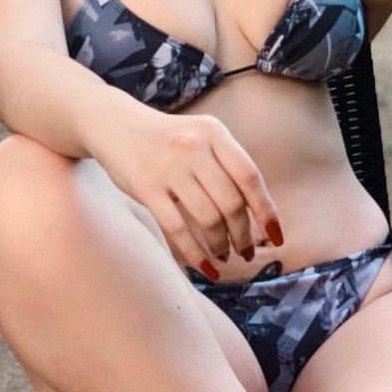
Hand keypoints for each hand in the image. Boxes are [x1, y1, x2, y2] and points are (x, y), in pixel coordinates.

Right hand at [89, 106, 281, 278]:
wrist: (116, 124)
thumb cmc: (169, 139)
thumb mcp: (201, 137)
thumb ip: (227, 165)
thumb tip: (259, 215)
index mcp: (214, 132)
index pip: (250, 177)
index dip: (267, 211)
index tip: (276, 238)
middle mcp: (193, 146)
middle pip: (231, 203)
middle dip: (243, 235)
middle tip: (246, 252)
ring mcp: (168, 166)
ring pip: (208, 219)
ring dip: (221, 245)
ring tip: (223, 255)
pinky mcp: (146, 187)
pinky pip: (178, 229)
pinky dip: (196, 254)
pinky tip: (206, 267)